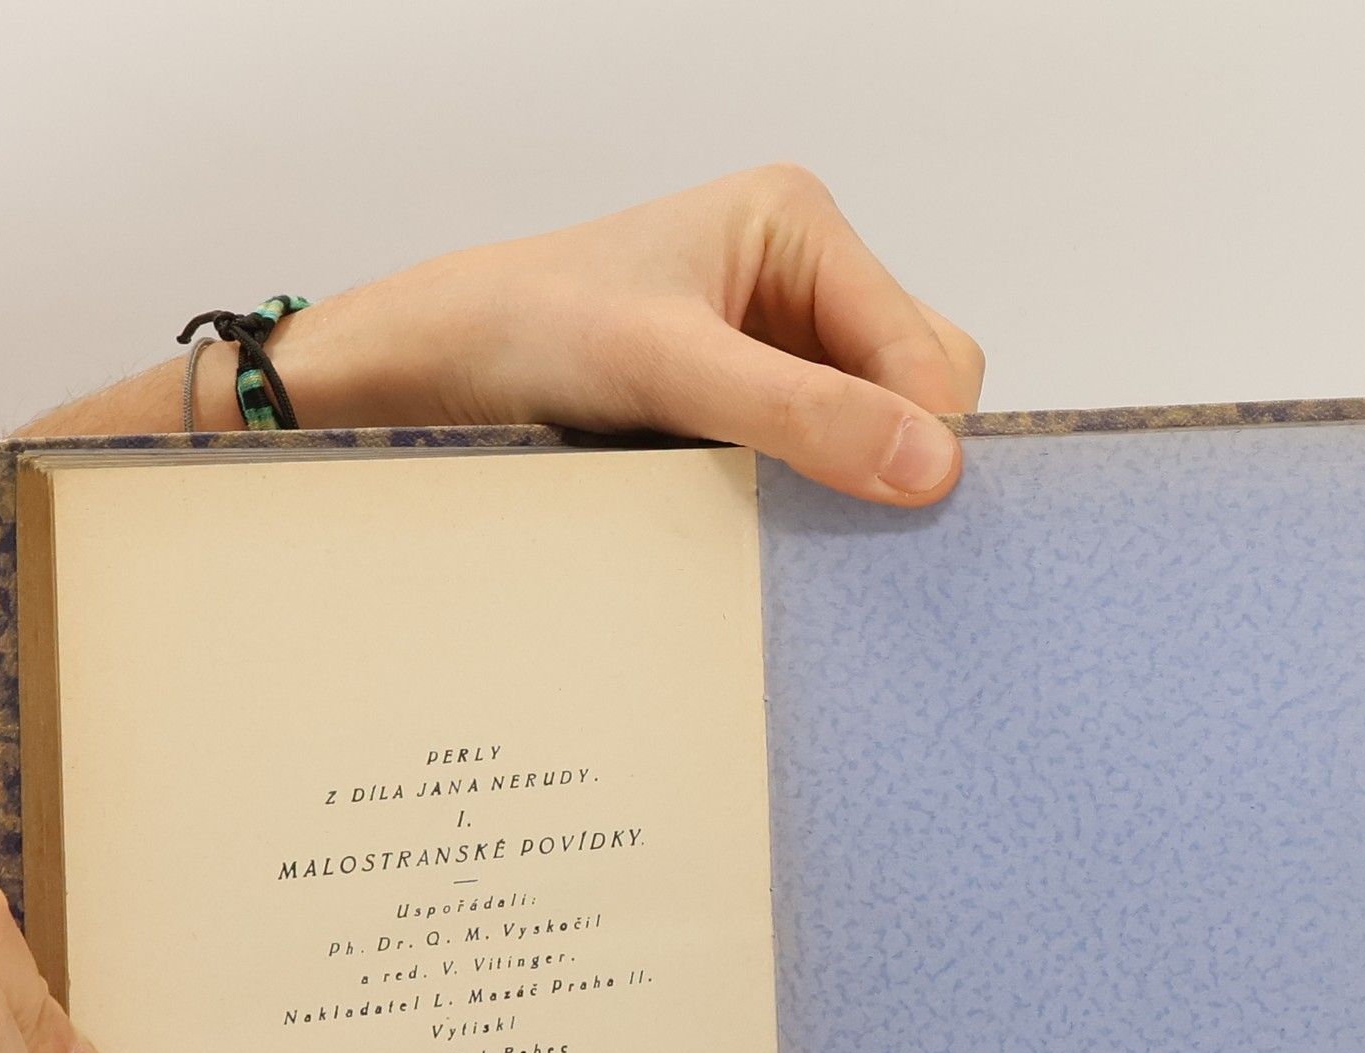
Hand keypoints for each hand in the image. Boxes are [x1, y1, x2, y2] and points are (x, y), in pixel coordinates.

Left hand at [271, 164, 985, 506]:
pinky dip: (809, 496)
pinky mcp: (747, 405)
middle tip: (832, 515)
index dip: (925, 433)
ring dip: (845, 482)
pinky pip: (821, 460)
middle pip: (914, 388)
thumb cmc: (529, 332)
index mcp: (798, 225)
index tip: (907, 513)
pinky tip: (762, 513)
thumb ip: (801, 412)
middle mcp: (800, 278)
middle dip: (889, 454)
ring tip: (780, 511)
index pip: (928, 348)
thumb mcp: (670, 368)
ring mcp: (776, 347)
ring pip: (875, 432)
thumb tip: (929, 465)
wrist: (435, 371)